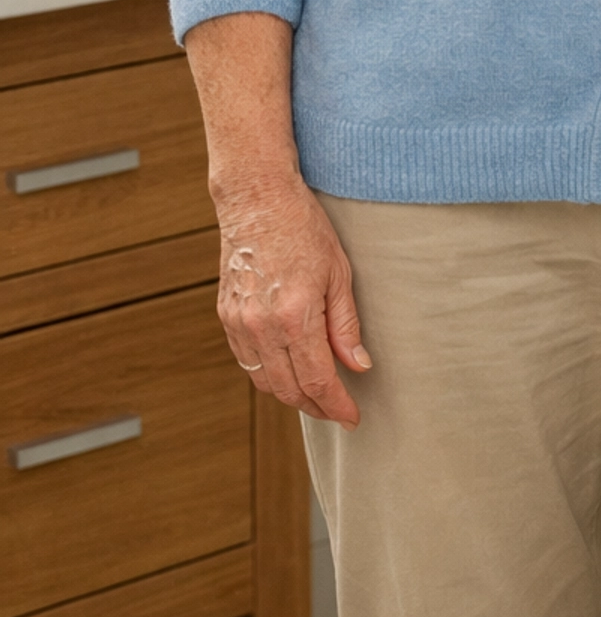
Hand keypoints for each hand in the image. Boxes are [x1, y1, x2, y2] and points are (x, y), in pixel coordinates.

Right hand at [215, 172, 371, 428]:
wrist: (257, 198)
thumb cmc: (303, 227)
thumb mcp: (338, 273)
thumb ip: (345, 325)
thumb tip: (358, 365)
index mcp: (295, 315)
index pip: (317, 380)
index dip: (336, 405)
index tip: (352, 418)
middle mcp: (261, 326)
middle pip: (288, 390)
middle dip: (316, 406)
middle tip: (337, 411)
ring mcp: (239, 323)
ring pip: (264, 381)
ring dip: (290, 395)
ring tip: (316, 395)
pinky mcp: (226, 315)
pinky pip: (246, 360)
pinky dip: (267, 374)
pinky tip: (287, 369)